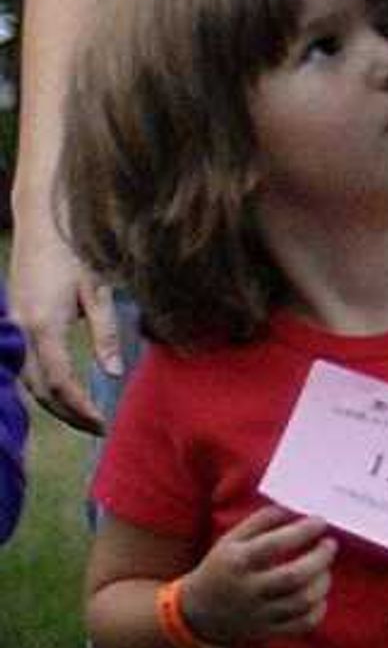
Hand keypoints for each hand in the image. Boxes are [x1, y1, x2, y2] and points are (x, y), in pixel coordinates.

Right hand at [9, 222, 120, 434]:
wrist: (41, 218)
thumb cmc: (75, 250)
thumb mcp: (98, 290)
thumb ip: (105, 333)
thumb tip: (113, 373)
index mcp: (43, 325)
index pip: (58, 382)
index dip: (79, 408)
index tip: (103, 424)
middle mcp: (21, 329)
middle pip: (38, 389)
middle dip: (66, 413)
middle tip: (97, 428)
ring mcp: (13, 325)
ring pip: (27, 379)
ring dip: (53, 402)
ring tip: (84, 416)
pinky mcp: (14, 319)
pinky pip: (23, 363)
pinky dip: (41, 384)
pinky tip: (62, 392)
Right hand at [185, 505, 333, 647]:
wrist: (198, 613)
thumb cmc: (222, 568)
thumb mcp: (231, 540)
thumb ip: (261, 521)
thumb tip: (294, 509)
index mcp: (236, 562)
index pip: (273, 545)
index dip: (302, 531)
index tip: (320, 521)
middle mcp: (248, 589)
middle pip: (294, 576)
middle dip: (320, 558)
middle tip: (330, 544)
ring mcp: (259, 613)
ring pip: (302, 601)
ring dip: (322, 582)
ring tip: (324, 568)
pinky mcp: (268, 631)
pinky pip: (303, 624)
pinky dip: (318, 609)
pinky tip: (318, 595)